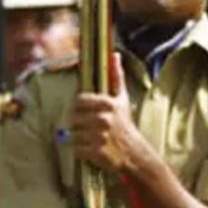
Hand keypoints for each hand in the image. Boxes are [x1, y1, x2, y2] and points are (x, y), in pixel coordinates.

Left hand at [71, 54, 142, 172]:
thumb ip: (116, 76)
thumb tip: (115, 54)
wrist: (135, 153)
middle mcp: (104, 119)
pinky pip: (75, 148)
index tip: (87, 112)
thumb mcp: (123, 99)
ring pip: (72, 133)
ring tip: (91, 138)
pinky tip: (92, 148)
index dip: (80, 107)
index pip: (79, 101)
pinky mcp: (95, 152)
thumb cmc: (125, 124)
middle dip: (79, 123)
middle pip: (74, 117)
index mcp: (109, 104)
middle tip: (90, 127)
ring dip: (79, 137)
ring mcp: (99, 136)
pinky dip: (80, 150)